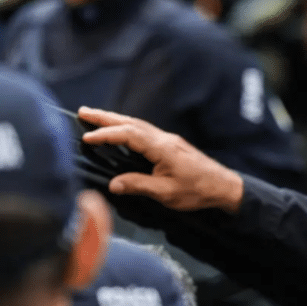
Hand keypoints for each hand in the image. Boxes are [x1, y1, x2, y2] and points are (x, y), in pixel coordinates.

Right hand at [78, 107, 243, 213]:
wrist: (224, 186)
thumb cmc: (197, 191)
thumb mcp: (166, 192)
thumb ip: (139, 185)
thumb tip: (113, 184)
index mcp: (162, 148)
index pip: (129, 135)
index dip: (106, 134)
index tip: (86, 137)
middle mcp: (165, 138)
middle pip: (131, 122)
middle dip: (105, 117)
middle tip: (82, 112)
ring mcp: (169, 139)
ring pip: (138, 124)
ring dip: (115, 120)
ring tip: (94, 117)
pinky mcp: (172, 144)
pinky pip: (144, 130)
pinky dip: (127, 127)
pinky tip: (120, 130)